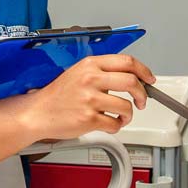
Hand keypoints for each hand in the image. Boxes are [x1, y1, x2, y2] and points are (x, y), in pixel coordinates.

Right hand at [16, 54, 155, 142]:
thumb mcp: (78, 72)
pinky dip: (117, 126)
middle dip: (143, 94)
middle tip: (142, 101)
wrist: (38, 113)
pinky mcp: (89, 118)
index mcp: (90, 65)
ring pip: (126, 106)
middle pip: (132, 82)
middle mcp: (90, 79)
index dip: (144, 71)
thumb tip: (130, 77)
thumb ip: (102, 72)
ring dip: (129, 114)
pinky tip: (110, 123)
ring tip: (121, 116)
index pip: (127, 61)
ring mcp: (90, 99)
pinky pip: (115, 123)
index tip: (150, 80)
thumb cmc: (58, 95)